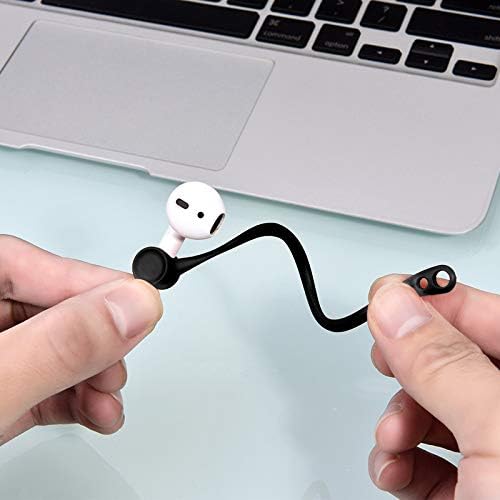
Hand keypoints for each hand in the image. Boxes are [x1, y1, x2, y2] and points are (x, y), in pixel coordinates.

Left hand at [0, 236, 161, 444]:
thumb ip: (62, 343)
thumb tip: (133, 308)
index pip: (37, 264)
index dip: (95, 284)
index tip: (141, 307)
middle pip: (56, 307)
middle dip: (99, 342)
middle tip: (120, 363)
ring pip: (60, 346)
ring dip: (96, 375)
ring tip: (108, 399)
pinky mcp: (4, 385)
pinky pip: (50, 377)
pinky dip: (79, 396)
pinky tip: (96, 411)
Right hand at [367, 275, 499, 498]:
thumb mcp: (495, 433)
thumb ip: (444, 364)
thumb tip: (394, 306)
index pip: (490, 315)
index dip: (436, 299)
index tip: (388, 297)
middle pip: (453, 360)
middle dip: (409, 367)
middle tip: (386, 362)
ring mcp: (494, 453)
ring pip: (434, 407)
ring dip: (398, 419)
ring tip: (393, 437)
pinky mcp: (473, 490)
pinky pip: (426, 457)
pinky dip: (399, 459)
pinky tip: (395, 467)